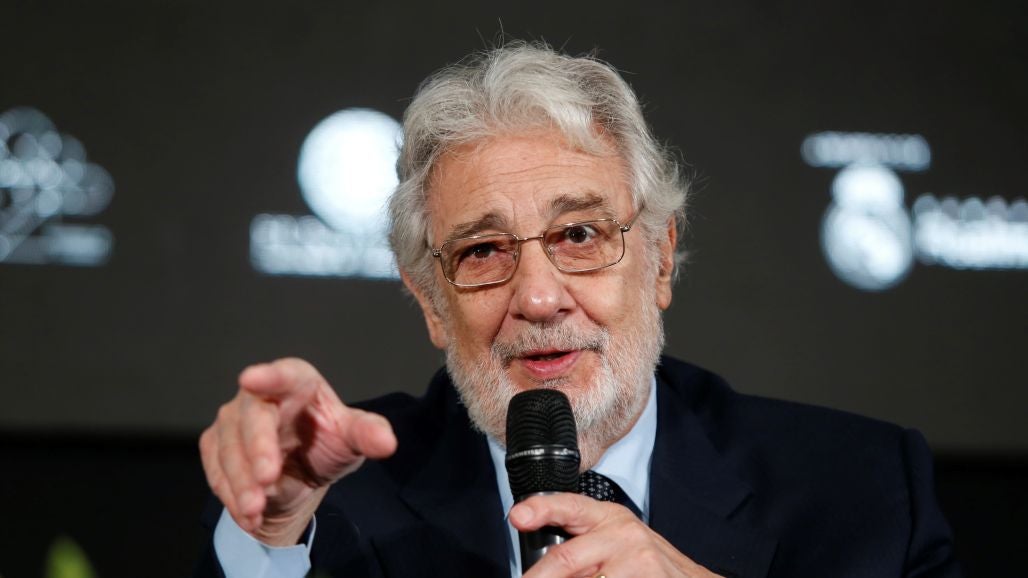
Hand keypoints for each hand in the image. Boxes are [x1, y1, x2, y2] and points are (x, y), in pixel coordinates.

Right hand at [199, 358, 396, 544]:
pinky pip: (217, 472)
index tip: (251, 379)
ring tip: (256, 509)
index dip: (269, 376)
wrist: (300, 477)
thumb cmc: (326, 443)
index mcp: (297, 382)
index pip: (285, 375)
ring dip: (242, 483)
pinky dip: (231, 496)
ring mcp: (233, 420)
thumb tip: (387, 442)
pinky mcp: (216, 446)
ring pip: (230, 450)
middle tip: (267, 479)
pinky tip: (248, 515)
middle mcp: (259, 396)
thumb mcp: (351, 440)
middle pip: (252, 417)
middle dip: (257, 449)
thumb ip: (368, 435)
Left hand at [511, 493, 722, 577]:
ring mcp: (637, 559)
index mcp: (608, 517)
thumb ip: (582, 542)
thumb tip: (540, 563)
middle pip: (566, 557)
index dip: (540, 508)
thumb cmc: (645, 562)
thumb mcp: (615, 541)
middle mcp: (622, 534)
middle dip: (539, 577)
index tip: (517, 516)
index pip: (569, 504)